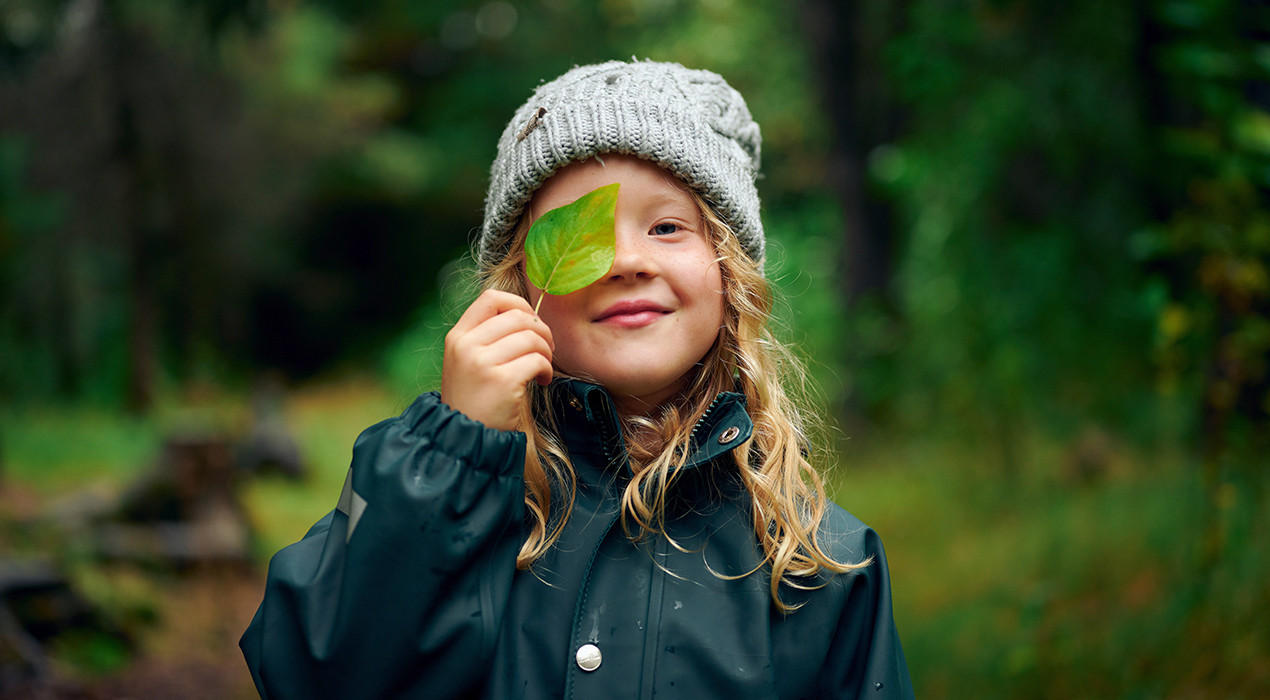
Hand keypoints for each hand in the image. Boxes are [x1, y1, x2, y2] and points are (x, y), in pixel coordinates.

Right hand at [441, 289, 554, 431]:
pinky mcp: (502, 381)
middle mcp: (466, 345)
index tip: (531, 321)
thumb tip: (527, 315)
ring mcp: (482, 363)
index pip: (491, 298)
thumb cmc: (475, 399)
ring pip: (531, 338)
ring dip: (547, 351)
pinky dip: (547, 369)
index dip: (518, 303)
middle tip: (546, 348)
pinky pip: (538, 360)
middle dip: (541, 330)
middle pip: (518, 317)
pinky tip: (543, 380)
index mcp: (458, 336)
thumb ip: (487, 337)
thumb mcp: (467, 362)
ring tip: (543, 367)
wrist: (464, 438)